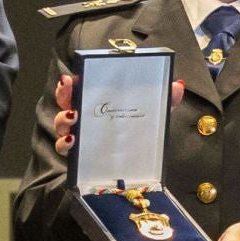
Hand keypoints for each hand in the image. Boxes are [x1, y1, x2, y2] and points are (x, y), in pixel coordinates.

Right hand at [52, 73, 186, 157]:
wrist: (140, 164)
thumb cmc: (139, 130)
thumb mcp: (153, 112)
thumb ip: (166, 99)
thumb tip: (178, 85)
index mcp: (97, 102)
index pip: (78, 87)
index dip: (70, 82)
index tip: (71, 77)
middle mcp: (85, 117)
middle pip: (65, 101)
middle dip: (63, 94)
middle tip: (69, 87)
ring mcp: (80, 137)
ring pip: (61, 126)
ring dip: (63, 120)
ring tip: (74, 118)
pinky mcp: (80, 157)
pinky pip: (65, 151)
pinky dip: (64, 145)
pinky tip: (73, 141)